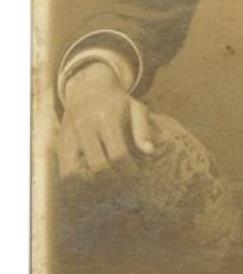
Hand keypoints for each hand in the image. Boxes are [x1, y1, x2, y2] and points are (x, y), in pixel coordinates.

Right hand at [57, 61, 153, 179]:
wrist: (88, 87)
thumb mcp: (136, 108)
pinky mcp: (60, 142)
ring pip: (75, 173)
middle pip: (98, 167)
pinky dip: (76, 182)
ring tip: (105, 186)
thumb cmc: (117, 102)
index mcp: (107, 119)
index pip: (118, 154)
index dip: (129, 170)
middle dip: (113, 181)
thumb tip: (150, 152)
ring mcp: (70, 136)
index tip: (136, 175)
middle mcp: (86, 127)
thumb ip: (143, 129)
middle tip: (122, 183)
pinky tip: (90, 181)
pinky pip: (64, 170)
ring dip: (91, 185)